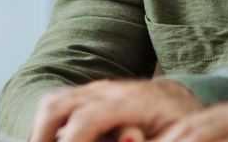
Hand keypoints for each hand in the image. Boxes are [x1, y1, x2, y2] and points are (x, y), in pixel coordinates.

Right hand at [28, 79, 202, 141]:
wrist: (187, 104)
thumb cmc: (184, 126)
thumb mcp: (174, 138)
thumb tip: (129, 140)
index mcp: (132, 100)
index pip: (85, 119)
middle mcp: (109, 90)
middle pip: (57, 104)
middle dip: (41, 134)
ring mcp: (98, 90)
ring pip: (53, 102)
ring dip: (40, 130)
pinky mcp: (92, 96)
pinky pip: (60, 106)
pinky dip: (48, 127)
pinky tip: (49, 141)